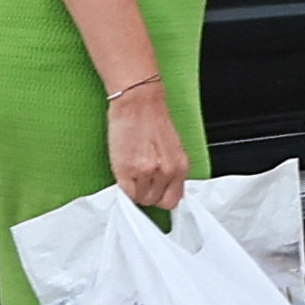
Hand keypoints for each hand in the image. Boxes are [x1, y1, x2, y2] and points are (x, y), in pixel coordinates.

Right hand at [106, 78, 189, 216]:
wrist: (138, 102)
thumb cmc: (152, 120)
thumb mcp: (172, 148)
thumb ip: (170, 170)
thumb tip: (164, 188)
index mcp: (180, 166)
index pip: (173, 200)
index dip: (161, 198)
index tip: (155, 193)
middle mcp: (166, 171)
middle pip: (155, 201)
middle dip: (146, 193)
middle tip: (140, 181)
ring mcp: (146, 172)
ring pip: (139, 199)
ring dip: (134, 190)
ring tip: (132, 174)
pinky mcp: (126, 169)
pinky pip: (125, 193)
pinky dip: (123, 188)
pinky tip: (124, 175)